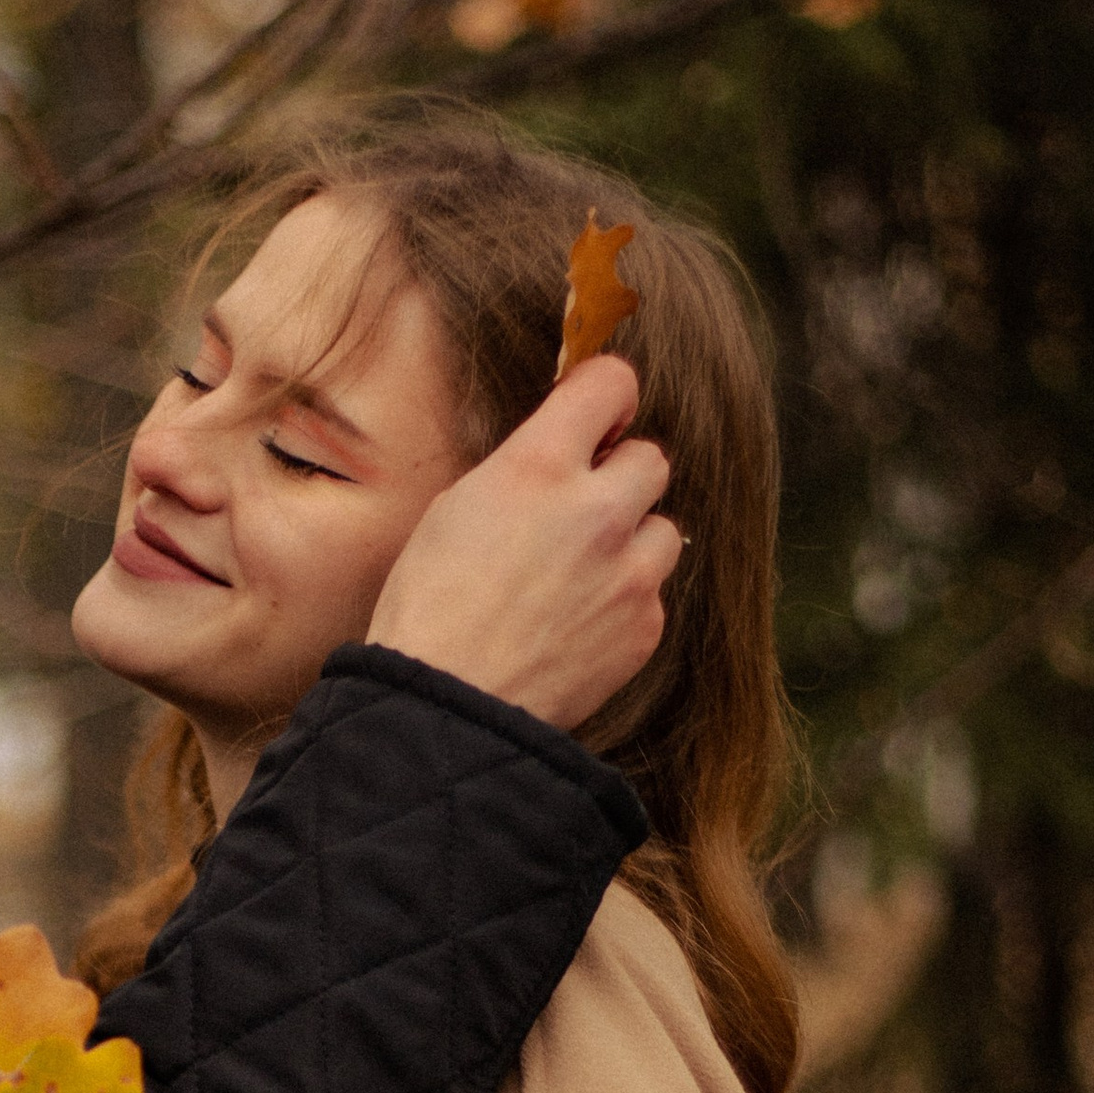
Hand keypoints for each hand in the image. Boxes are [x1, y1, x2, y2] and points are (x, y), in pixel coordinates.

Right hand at [364, 355, 678, 729]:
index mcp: (537, 468)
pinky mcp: (643, 628)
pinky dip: (623, 602)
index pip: (611, 384)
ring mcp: (628, 574)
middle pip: (652, 458)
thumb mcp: (455, 510)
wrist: (446, 708)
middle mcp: (596, 512)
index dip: (605, 395)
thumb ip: (520, 472)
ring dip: (631, 542)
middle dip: (620, 477)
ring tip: (580, 575)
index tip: (597, 416)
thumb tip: (559, 458)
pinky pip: (652, 593)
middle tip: (581, 507)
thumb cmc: (429, 611)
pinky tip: (576, 623)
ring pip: (664, 529)